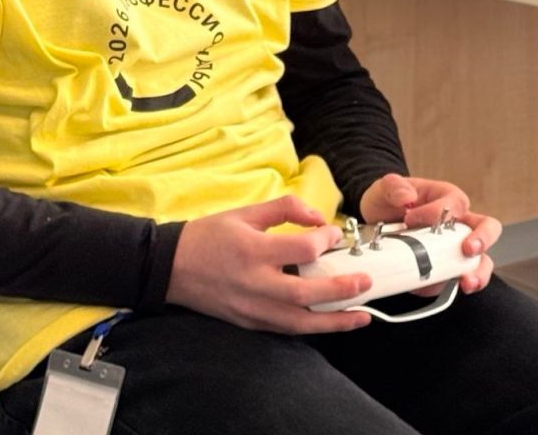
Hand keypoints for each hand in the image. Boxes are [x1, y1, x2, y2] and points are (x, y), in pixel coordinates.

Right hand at [166, 196, 371, 333]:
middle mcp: (254, 283)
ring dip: (335, 321)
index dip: (324, 240)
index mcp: (252, 250)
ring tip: (361, 315)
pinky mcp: (249, 323)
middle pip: (306, 294)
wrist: (171, 267)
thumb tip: (317, 216)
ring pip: (301, 322)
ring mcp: (251, 308)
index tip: (334, 235)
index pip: (299, 249)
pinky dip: (311, 326)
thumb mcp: (244, 212)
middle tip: (366, 283)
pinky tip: (329, 322)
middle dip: (341, 290)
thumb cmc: (208, 236)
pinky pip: (286, 329)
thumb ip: (283, 209)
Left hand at [358, 173, 501, 294]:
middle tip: (468, 249)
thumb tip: (407, 196)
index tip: (410, 219)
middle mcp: (458, 223)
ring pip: (482, 259)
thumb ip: (393, 187)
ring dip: (478, 271)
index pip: (456, 202)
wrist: (374, 227)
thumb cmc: (387, 204)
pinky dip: (455, 285)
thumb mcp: (384, 189)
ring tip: (466, 281)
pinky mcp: (447, 269)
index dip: (436, 211)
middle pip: (487, 226)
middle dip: (482, 238)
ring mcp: (456, 248)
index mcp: (446, 198)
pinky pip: (459, 278)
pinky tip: (444, 286)